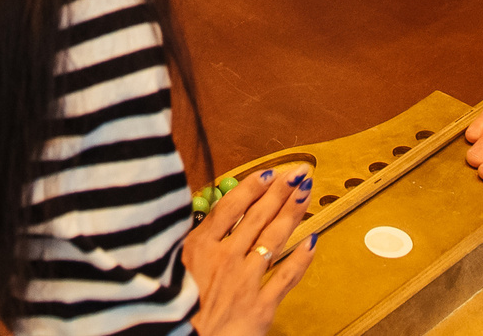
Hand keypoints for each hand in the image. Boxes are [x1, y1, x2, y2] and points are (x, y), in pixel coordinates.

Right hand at [180, 169, 316, 335]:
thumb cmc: (172, 310)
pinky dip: (301, 258)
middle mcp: (225, 259)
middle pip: (258, 217)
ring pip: (274, 239)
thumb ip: (189, 243)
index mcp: (199, 247)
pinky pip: (286, 277)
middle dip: (280, 192)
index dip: (252, 187)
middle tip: (297, 174)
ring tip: (305, 193)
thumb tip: (202, 221)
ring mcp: (245, 280)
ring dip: (292, 213)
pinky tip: (312, 240)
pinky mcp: (260, 306)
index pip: (230, 208)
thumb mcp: (170, 267)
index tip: (267, 173)